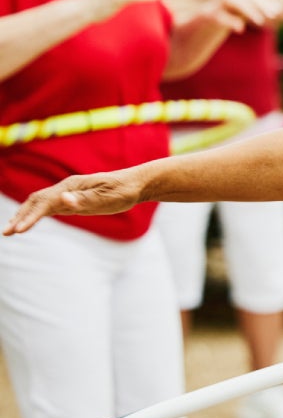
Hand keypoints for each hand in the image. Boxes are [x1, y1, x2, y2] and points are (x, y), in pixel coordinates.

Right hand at [2, 173, 141, 235]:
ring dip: (23, 216)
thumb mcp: (107, 197)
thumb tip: (63, 199)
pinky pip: (49, 208)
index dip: (31, 217)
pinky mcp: (72, 200)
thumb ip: (85, 200)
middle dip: (20, 217)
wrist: (136, 184)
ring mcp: (68, 194)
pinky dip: (35, 215)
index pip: (45, 202)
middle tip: (7, 233)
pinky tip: (27, 224)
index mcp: (72, 186)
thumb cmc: (123, 191)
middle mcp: (66, 188)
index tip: (19, 230)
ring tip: (9, 231)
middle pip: (36, 201)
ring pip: (39, 204)